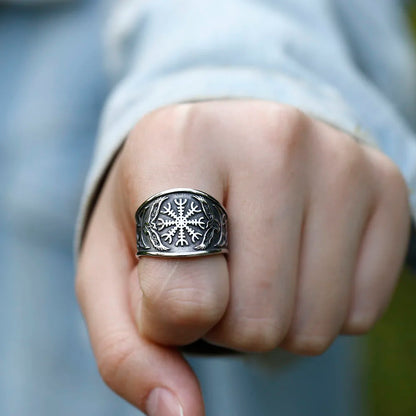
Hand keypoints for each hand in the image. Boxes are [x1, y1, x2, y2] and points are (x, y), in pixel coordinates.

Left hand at [76, 100, 409, 415]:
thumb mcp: (114, 269)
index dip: (166, 316)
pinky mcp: (385, 184)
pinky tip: (296, 251)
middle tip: (214, 265)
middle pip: (254, 320)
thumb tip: (180, 413)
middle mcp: (269, 137)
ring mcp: (338, 159)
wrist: (221, 145)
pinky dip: (318, 303)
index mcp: (177, 142)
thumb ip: (129, 349)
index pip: (181, 293)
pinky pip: (360, 311)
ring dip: (273, 314)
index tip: (165, 275)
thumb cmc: (159, 208)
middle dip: (224, 318)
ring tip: (254, 257)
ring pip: (311, 325)